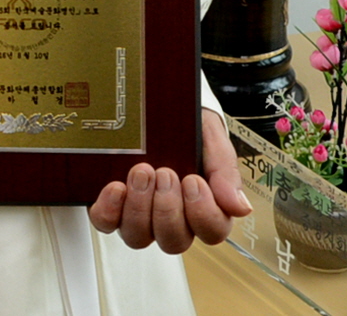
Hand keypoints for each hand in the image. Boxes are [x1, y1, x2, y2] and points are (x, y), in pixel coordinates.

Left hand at [88, 108, 251, 253]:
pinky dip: (109, 210)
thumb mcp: (212, 139)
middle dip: (168, 208)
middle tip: (164, 172)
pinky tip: (115, 188)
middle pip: (174, 240)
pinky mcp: (114, 206)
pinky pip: (107, 222)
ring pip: (139, 236)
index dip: (203, 213)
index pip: (211, 231)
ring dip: (140, 207)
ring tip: (141, 172)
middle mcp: (173, 219)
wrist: (161, 105)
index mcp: (204, 208)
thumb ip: (225, 171)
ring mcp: (142, 215)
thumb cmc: (191, 128)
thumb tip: (240, 208)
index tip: (193, 180)